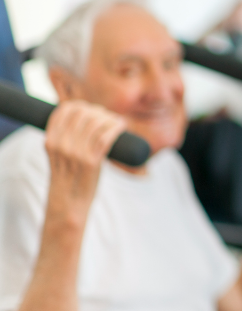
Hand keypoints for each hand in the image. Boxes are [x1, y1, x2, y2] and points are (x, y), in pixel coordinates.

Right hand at [44, 101, 127, 220]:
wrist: (69, 204)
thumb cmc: (68, 178)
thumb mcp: (58, 155)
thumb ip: (66, 138)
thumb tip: (86, 116)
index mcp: (50, 141)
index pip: (63, 110)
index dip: (80, 106)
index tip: (91, 110)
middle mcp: (61, 145)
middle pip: (82, 113)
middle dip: (97, 111)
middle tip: (106, 117)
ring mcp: (76, 153)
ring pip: (96, 122)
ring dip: (110, 119)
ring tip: (116, 122)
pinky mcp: (91, 162)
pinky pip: (106, 136)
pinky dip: (117, 127)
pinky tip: (122, 127)